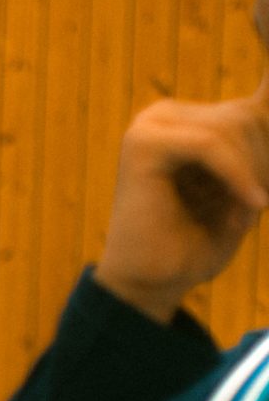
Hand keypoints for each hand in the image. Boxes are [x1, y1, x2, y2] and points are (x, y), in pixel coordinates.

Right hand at [94, 67, 268, 321]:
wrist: (148, 288)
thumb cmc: (194, 246)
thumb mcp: (245, 186)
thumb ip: (261, 142)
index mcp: (185, 121)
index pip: (249, 113)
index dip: (264, 155)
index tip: (259, 201)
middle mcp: (164, 116)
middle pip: (243, 115)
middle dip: (260, 165)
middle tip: (254, 212)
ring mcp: (150, 126)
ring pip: (232, 126)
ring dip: (250, 175)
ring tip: (241, 219)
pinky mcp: (144, 144)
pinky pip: (210, 144)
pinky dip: (237, 176)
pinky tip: (250, 205)